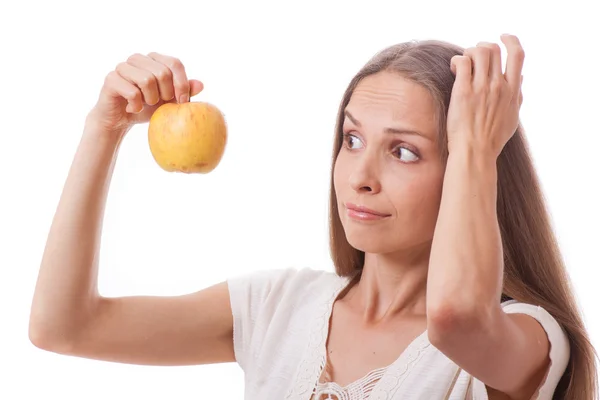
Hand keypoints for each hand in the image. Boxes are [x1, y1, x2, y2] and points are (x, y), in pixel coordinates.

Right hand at [86, 52, 203, 136]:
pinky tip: (132, 108)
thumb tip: (201, 84)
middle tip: (159, 103)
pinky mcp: (111, 79)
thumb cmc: (147, 108)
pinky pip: (132, 92)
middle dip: (166, 94)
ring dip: (150, 100)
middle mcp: (138, 58)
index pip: (175, 63)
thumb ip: (184, 92)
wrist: (120, 120)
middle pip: (162, 72)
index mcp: (154, 59)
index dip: (182, 83)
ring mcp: (122, 66)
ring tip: (144, 104)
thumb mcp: (170, 101)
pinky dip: (136, 106)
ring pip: (147, 80)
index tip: (183, 101)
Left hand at [446, 34, 524, 157]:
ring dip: (468, 52)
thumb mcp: (512, 117)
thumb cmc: (491, 139)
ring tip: (462, 64)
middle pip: (494, 49)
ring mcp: (482, 88)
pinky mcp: (463, 92)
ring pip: (478, 51)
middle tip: (472, 58)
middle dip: (482, 48)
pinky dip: (457, 60)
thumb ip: (517, 96)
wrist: (475, 153)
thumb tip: (520, 79)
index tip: (502, 38)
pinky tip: (453, 68)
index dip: (510, 40)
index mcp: (512, 91)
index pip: (518, 54)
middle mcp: (499, 86)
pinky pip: (462, 63)